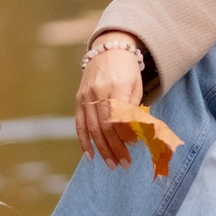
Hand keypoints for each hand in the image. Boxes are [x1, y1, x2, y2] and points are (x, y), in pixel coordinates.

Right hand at [76, 33, 146, 165]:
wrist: (109, 50)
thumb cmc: (127, 72)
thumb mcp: (136, 87)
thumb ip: (133, 110)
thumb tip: (133, 137)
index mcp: (117, 87)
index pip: (119, 117)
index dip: (125, 134)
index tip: (134, 146)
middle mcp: (99, 92)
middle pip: (105, 126)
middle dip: (115, 147)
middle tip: (124, 163)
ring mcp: (86, 96)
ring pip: (92, 128)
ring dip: (102, 149)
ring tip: (111, 164)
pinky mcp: (78, 99)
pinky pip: (80, 124)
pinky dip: (84, 142)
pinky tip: (90, 156)